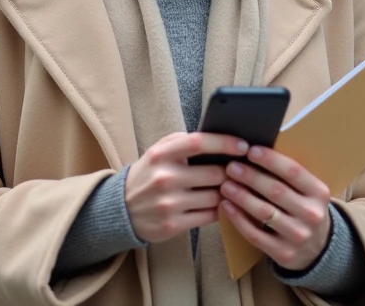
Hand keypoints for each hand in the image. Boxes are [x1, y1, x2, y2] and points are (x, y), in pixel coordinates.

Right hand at [125, 132, 248, 243]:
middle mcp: (164, 178)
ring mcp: (168, 203)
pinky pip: (209, 216)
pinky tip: (219, 205)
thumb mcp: (158, 152)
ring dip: (227, 193)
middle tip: (240, 172)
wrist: (121, 210)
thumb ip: (182, 142)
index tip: (243, 145)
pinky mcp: (172, 225)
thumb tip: (218, 138)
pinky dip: (219, 210)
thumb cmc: (148, 175)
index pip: (199, 143)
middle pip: (214, 173)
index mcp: (161, 155)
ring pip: (215, 197)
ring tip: (229, 188)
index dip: (225, 143)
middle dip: (231, 173)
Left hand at [219, 145, 332, 271]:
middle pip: (276, 191)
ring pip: (264, 212)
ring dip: (241, 196)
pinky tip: (226, 206)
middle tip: (231, 166)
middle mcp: (312, 215)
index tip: (250, 150)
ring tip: (225, 184)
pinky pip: (255, 234)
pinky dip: (238, 218)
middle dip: (250, 176)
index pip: (293, 172)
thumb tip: (253, 151)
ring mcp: (298, 236)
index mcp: (319, 193)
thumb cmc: (304, 208)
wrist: (317, 248)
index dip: (270, 160)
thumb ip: (288, 175)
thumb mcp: (307, 191)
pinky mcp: (283, 253)